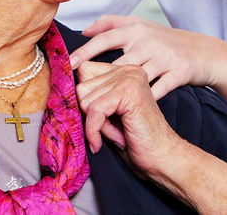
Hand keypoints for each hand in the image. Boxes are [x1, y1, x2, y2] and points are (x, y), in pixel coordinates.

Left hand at [69, 15, 225, 99]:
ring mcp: (165, 56)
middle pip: (118, 62)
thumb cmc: (167, 40)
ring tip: (103, 109)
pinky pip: (158, 90)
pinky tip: (133, 112)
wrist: (204, 52)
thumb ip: (112, 24)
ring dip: (120, 95)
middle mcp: (149, 40)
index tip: (70, 64)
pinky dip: (145, 101)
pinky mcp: (179, 72)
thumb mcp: (141, 26)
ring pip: (136, 78)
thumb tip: (85, 29)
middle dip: (100, 79)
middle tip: (81, 94)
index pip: (106, 37)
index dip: (87, 50)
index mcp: (137, 29)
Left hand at [75, 61, 185, 177]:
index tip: (101, 117)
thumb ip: (93, 95)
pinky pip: (93, 110)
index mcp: (124, 70)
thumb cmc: (135, 139)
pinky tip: (107, 141)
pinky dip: (94, 131)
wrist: (162, 157)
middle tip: (112, 127)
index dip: (86, 98)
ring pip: (85, 99)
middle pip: (82, 86)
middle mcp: (128, 69)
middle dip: (91, 114)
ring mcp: (130, 78)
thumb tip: (64, 87)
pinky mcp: (128, 93)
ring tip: (117, 131)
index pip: (84, 70)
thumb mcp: (109, 112)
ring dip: (96, 124)